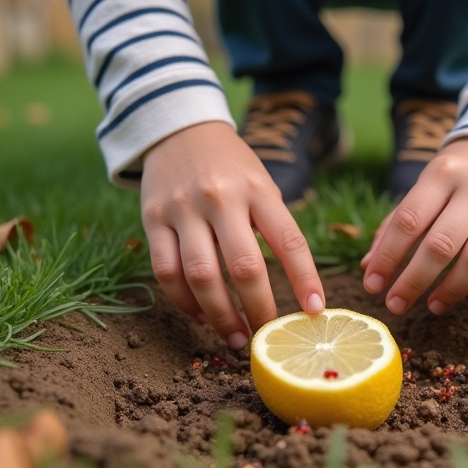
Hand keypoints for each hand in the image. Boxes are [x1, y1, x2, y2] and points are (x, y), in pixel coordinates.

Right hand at [140, 122, 325, 348]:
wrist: (178, 129)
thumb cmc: (231, 168)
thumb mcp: (261, 184)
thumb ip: (274, 227)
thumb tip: (298, 290)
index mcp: (258, 189)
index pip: (289, 240)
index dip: (305, 279)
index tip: (315, 311)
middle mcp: (220, 198)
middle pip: (244, 266)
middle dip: (259, 309)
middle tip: (267, 337)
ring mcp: (183, 209)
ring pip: (201, 276)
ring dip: (221, 316)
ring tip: (236, 338)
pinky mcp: (153, 219)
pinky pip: (166, 271)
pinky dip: (184, 301)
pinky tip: (201, 315)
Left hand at [360, 137, 467, 313]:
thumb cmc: (459, 174)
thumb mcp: (427, 184)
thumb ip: (397, 222)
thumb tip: (369, 267)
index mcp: (442, 174)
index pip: (409, 220)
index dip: (388, 257)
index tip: (372, 285)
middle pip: (442, 245)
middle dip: (414, 281)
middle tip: (395, 305)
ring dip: (452, 290)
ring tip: (432, 306)